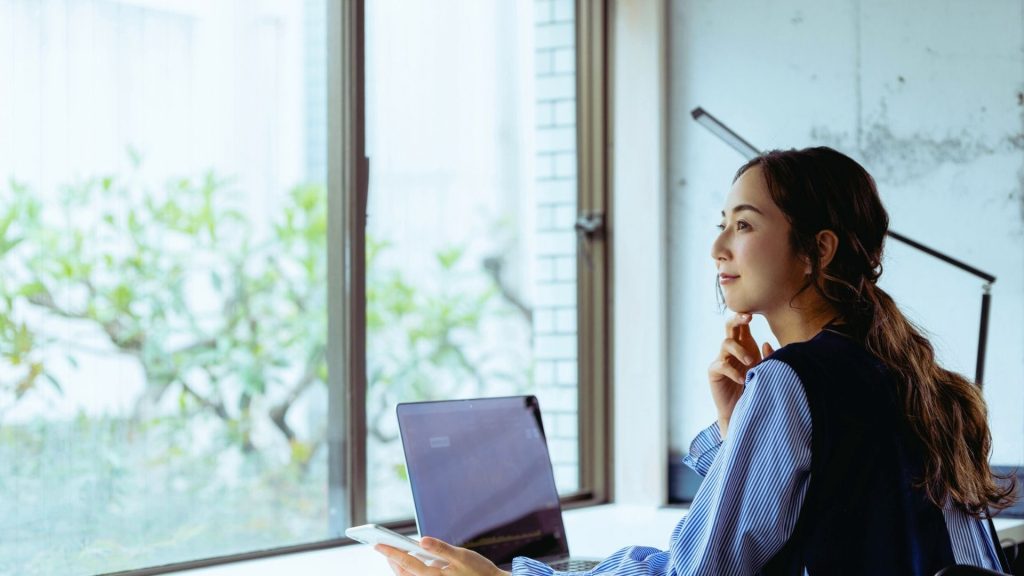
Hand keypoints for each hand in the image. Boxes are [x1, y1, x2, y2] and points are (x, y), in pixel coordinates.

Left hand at [374, 537, 510, 575]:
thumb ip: (441, 549)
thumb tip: (422, 541)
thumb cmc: (479, 572)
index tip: (377, 545)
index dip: (391, 553)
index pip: (407, 563)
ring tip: (392, 553)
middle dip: (391, 560)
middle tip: (381, 546)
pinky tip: (412, 561)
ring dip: (399, 566)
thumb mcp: (462, 556)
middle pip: (403, 573)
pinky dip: (410, 570)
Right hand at [708, 313, 773, 438]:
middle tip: (748, 317)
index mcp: (745, 344)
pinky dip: (733, 372)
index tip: (755, 311)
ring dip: (740, 350)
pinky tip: (743, 380)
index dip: (745, 315)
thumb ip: (770, 357)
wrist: (743, 410)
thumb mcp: (767, 370)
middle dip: (738, 319)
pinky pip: (721, 365)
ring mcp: (722, 359)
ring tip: (751, 363)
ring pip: (726, 343)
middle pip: (730, 326)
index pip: (743, 324)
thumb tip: (766, 343)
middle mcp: (732, 349)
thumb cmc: (756, 387)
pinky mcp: (714, 372)